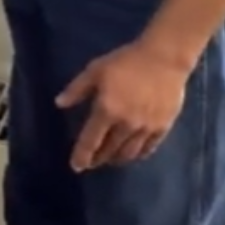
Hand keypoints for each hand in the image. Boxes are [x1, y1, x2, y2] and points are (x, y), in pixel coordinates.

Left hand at [55, 41, 193, 171]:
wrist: (165, 58)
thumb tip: (59, 104)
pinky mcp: (162, 128)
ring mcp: (145, 129)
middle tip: (92, 162)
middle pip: (109, 151)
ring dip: (116, 159)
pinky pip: (148, 149)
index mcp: (106, 111)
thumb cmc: (127, 61)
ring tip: (110, 159)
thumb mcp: (96, 70)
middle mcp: (125, 125)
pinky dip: (138, 155)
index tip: (76, 166)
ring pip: (128, 154)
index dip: (81, 156)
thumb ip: (77, 89)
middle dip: (98, 159)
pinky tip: (133, 153)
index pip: (90, 141)